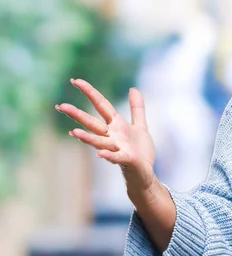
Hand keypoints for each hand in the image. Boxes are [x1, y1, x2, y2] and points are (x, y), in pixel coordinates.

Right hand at [55, 79, 156, 194]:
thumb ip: (136, 108)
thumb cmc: (140, 151)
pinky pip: (116, 157)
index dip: (90, 92)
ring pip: (99, 141)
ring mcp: (117, 148)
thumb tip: (133, 88)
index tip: (75, 81)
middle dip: (77, 115)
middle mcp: (112, 136)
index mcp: (116, 125)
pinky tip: (100, 154)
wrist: (145, 174)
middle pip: (92, 123)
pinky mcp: (127, 160)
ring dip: (86, 138)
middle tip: (60, 106)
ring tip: (73, 132)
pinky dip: (108, 155)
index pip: (101, 105)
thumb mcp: (140, 126)